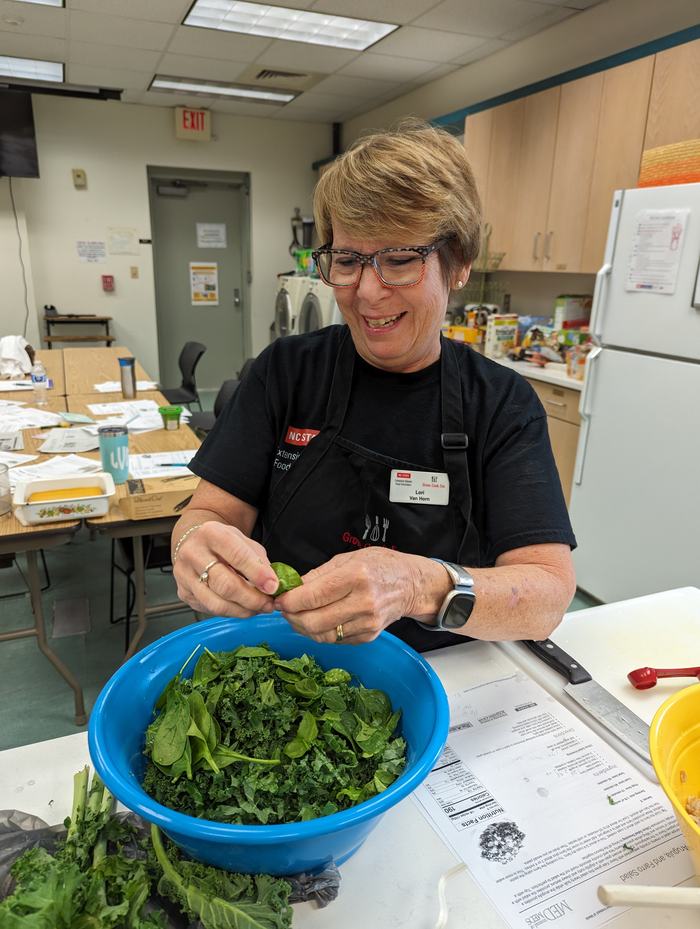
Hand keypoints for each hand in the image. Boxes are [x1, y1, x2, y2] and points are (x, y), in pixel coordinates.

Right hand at [174, 522, 278, 617]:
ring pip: (216, 603)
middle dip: (252, 598)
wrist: (194, 544)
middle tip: (269, 604)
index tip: (273, 586)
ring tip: (259, 609)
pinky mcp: (184, 593)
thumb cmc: (222, 543)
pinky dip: (231, 612)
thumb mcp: (243, 541)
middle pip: (225, 584)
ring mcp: (185, 575)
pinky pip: (210, 609)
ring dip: (243, 610)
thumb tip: (272, 584)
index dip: (257, 573)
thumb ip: (258, 560)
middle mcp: (193, 553)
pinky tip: (243, 608)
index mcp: (211, 533)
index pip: (237, 555)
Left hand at [275, 548, 421, 643]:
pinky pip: (335, 640)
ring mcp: (367, 623)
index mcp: (356, 576)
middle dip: (292, 617)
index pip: (313, 596)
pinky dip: (320, 632)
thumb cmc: (379, 565)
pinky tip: (317, 620)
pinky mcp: (368, 636)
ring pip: (322, 635)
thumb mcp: (348, 558)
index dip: (289, 601)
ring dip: (303, 627)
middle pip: (314, 621)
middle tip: (285, 609)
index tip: (279, 599)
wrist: (411, 584)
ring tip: (298, 615)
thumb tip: (292, 588)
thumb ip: (318, 575)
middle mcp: (363, 602)